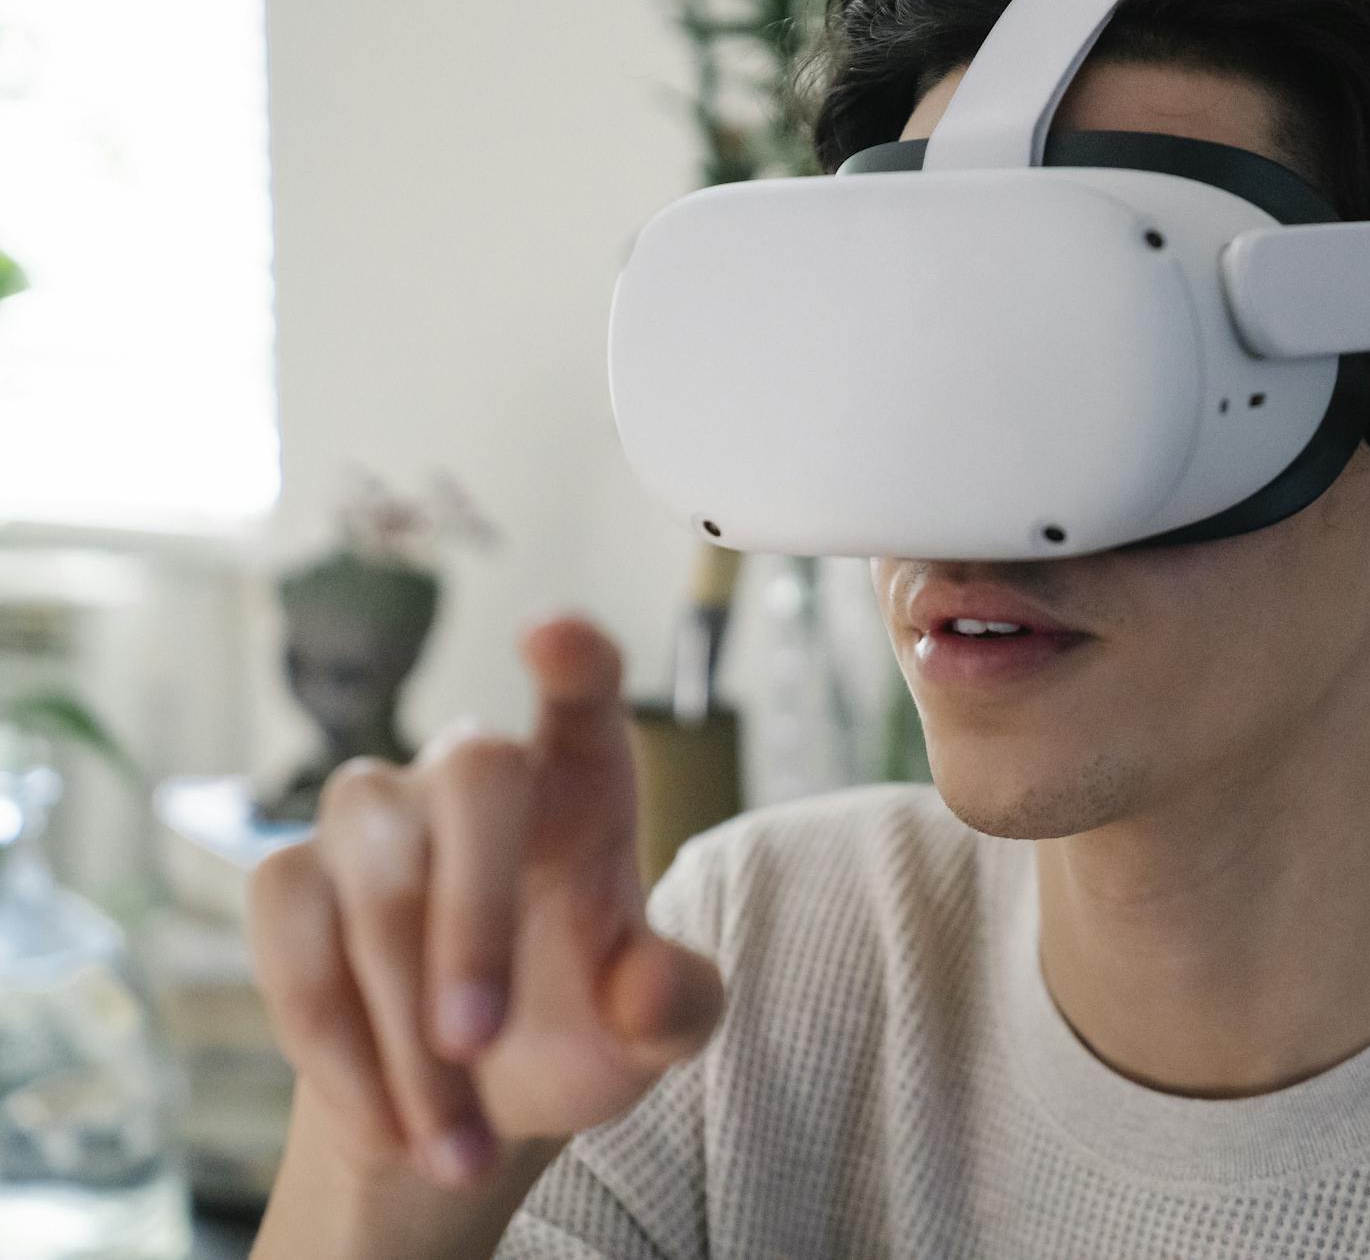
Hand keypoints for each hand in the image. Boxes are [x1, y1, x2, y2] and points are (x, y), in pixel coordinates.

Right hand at [249, 614, 724, 1191]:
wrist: (463, 1107)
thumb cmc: (575, 1032)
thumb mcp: (648, 1036)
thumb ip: (673, 1006)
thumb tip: (649, 987)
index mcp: (584, 783)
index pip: (584, 691)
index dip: (574, 659)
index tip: (556, 637)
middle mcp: (475, 773)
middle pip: (473, 773)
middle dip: (470, 916)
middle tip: (473, 1047)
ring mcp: (376, 814)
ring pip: (374, 870)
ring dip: (401, 1017)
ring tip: (450, 1139)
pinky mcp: (291, 878)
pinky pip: (289, 928)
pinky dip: (334, 1035)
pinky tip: (384, 1115)